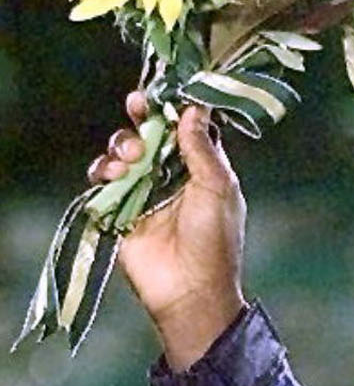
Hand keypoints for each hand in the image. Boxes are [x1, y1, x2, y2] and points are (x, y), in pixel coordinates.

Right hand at [87, 92, 248, 368]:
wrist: (189, 291)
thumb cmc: (213, 242)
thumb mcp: (217, 189)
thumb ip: (203, 149)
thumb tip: (193, 108)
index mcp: (203, 170)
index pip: (185, 129)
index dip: (172, 109)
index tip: (160, 94)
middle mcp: (173, 177)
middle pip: (150, 135)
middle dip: (141, 120)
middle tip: (136, 108)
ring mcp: (145, 192)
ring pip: (124, 153)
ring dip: (122, 146)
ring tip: (131, 159)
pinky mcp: (121, 210)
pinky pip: (104, 179)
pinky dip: (103, 170)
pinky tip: (111, 174)